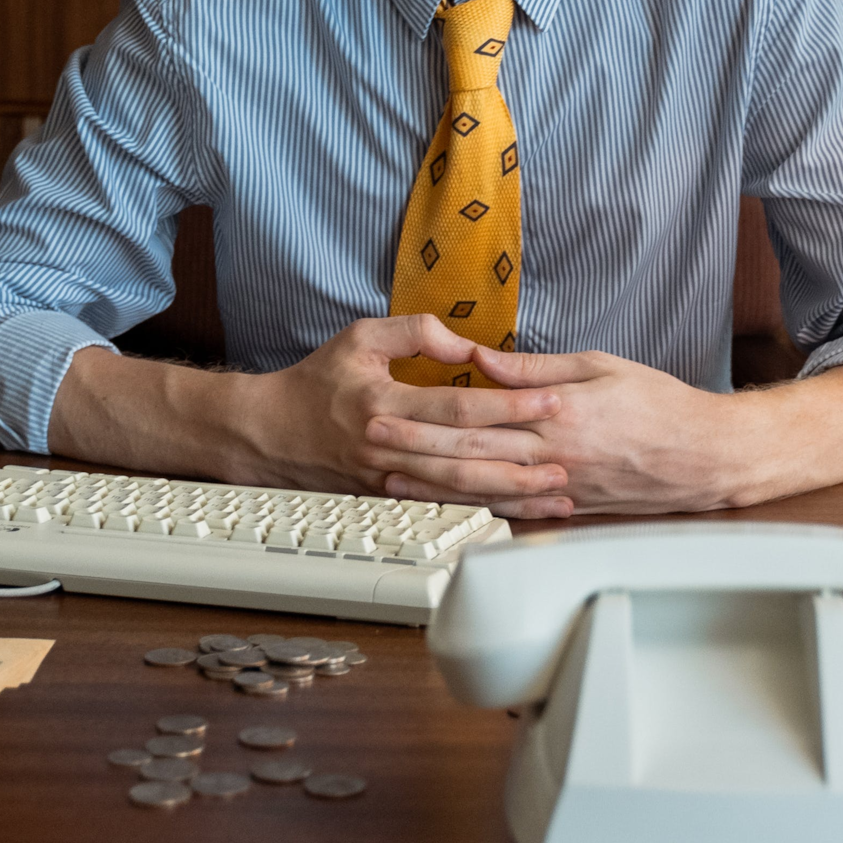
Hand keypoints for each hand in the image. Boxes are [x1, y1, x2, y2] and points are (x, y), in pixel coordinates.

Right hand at [47, 315, 566, 502]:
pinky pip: (447, 507)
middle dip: (525, 456)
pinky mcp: (394, 500)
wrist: (270, 434)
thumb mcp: (360, 337)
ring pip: (463, 491)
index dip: (508, 405)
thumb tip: (467, 341)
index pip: (459, 408)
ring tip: (559, 491)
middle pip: (469, 456)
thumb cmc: (316, 382)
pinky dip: (487, 510)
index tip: (549, 401)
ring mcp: (393, 481)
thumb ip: (416, 332)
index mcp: (385, 405)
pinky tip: (519, 510)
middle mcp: (392, 449)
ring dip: (515, 493)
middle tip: (572, 452)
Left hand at [360, 351, 842, 517]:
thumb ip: (535, 368)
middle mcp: (551, 456)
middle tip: (370, 444)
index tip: (387, 410)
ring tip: (390, 480)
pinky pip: (514, 511)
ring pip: (484, 489)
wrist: (705, 455)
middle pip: (469, 457)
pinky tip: (448, 506)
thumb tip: (482, 358)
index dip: (426, 418)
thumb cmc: (658, 403)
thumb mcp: (598, 365)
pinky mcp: (569, 509)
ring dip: (435, 487)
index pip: (477, 418)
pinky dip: (476, 509)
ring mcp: (558, 488)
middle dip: (414, 453)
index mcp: (556, 415)